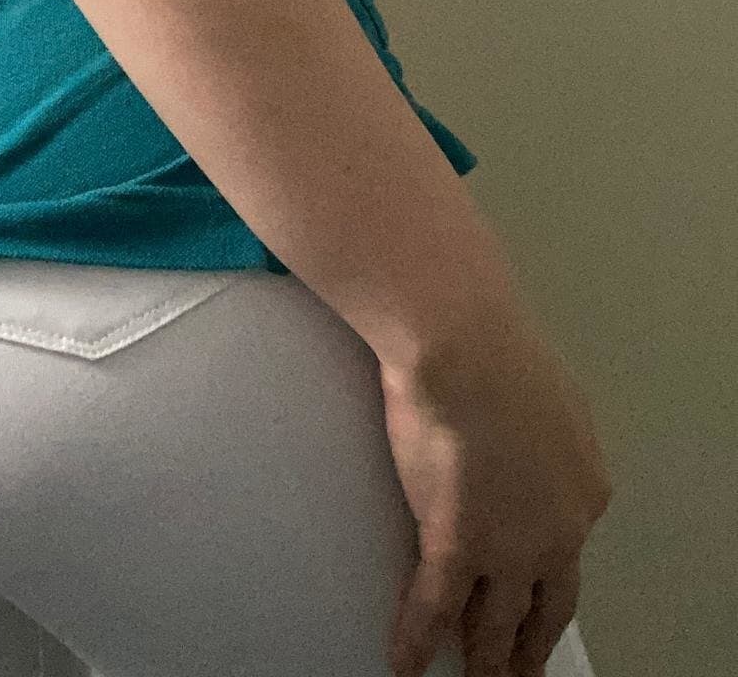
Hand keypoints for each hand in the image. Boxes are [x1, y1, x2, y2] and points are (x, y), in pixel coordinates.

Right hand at [378, 309, 612, 676]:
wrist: (463, 346)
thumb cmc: (497, 349)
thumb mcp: (546, 397)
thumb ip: (541, 435)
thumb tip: (524, 441)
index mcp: (584, 489)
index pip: (566, 547)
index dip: (544, 573)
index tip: (529, 588)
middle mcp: (559, 532)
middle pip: (546, 603)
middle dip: (531, 641)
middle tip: (521, 668)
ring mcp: (509, 547)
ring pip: (499, 620)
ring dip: (486, 657)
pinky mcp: (456, 546)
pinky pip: (434, 608)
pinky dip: (417, 640)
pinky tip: (404, 661)